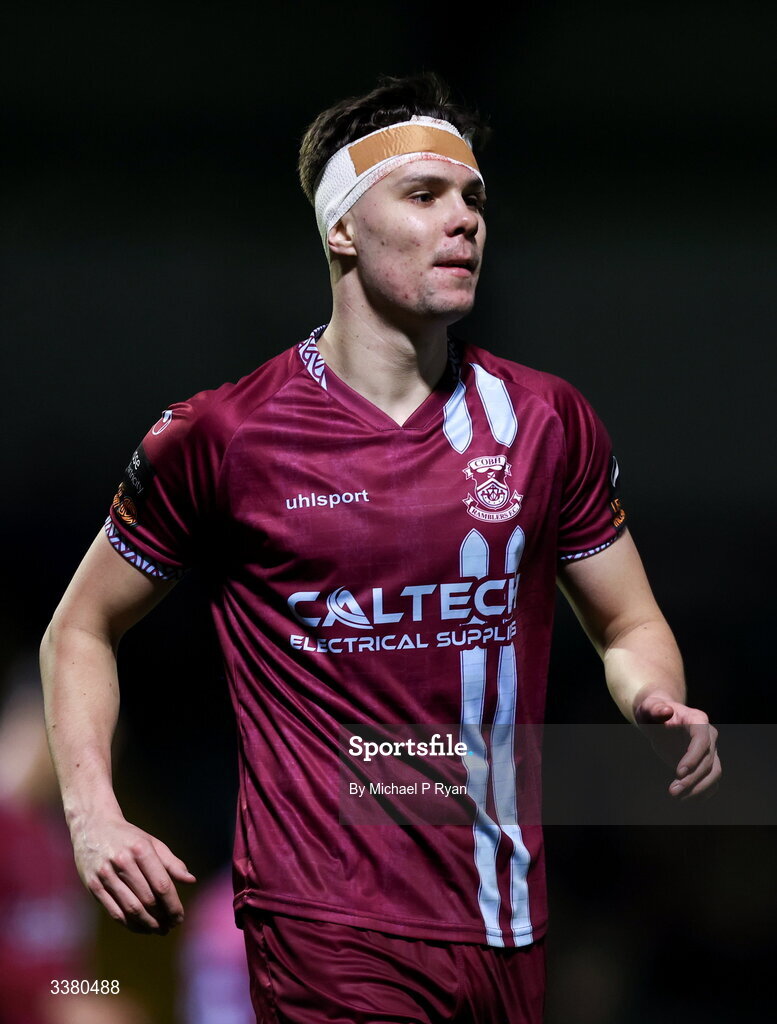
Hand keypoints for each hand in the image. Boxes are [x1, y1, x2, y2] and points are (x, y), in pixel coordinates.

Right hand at [71, 815, 196, 933]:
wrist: (92, 826)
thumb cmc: (128, 837)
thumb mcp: (152, 843)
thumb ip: (171, 862)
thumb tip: (191, 880)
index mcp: (141, 849)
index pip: (162, 884)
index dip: (173, 905)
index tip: (180, 917)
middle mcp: (122, 862)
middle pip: (147, 899)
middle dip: (162, 917)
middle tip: (171, 926)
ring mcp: (106, 874)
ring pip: (130, 908)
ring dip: (147, 924)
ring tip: (159, 930)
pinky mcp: (93, 885)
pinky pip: (114, 911)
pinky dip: (129, 924)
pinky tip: (141, 927)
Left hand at [634, 692, 720, 799]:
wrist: (658, 719)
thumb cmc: (653, 711)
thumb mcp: (649, 708)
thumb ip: (655, 708)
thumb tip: (665, 710)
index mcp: (697, 720)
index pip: (702, 741)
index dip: (693, 757)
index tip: (678, 772)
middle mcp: (709, 735)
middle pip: (708, 761)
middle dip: (692, 779)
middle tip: (672, 791)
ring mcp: (710, 750)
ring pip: (714, 773)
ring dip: (698, 788)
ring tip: (676, 796)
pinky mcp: (706, 763)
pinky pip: (711, 781)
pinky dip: (702, 792)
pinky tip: (686, 800)